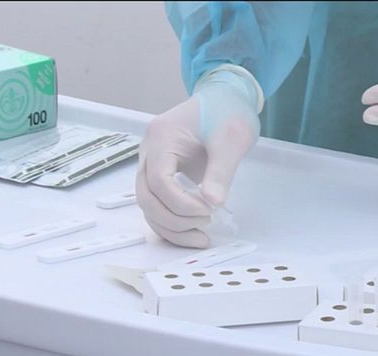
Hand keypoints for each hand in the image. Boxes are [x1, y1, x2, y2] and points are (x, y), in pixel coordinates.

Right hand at [136, 65, 261, 247]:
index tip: (208, 211)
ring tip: (201, 236)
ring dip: (171, 227)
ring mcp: (150, 164)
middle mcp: (148, 152)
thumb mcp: (231, 140)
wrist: (224, 97)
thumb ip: (220, 172)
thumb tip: (212, 203)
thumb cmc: (227, 112)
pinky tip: (193, 231)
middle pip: (146, 197)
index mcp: (161, 138)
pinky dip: (172, 222)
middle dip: (174, 219)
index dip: (180, 203)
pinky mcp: (159, 175)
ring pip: (148, 206)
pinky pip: (157, 204)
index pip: (158, 180)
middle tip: (206, 224)